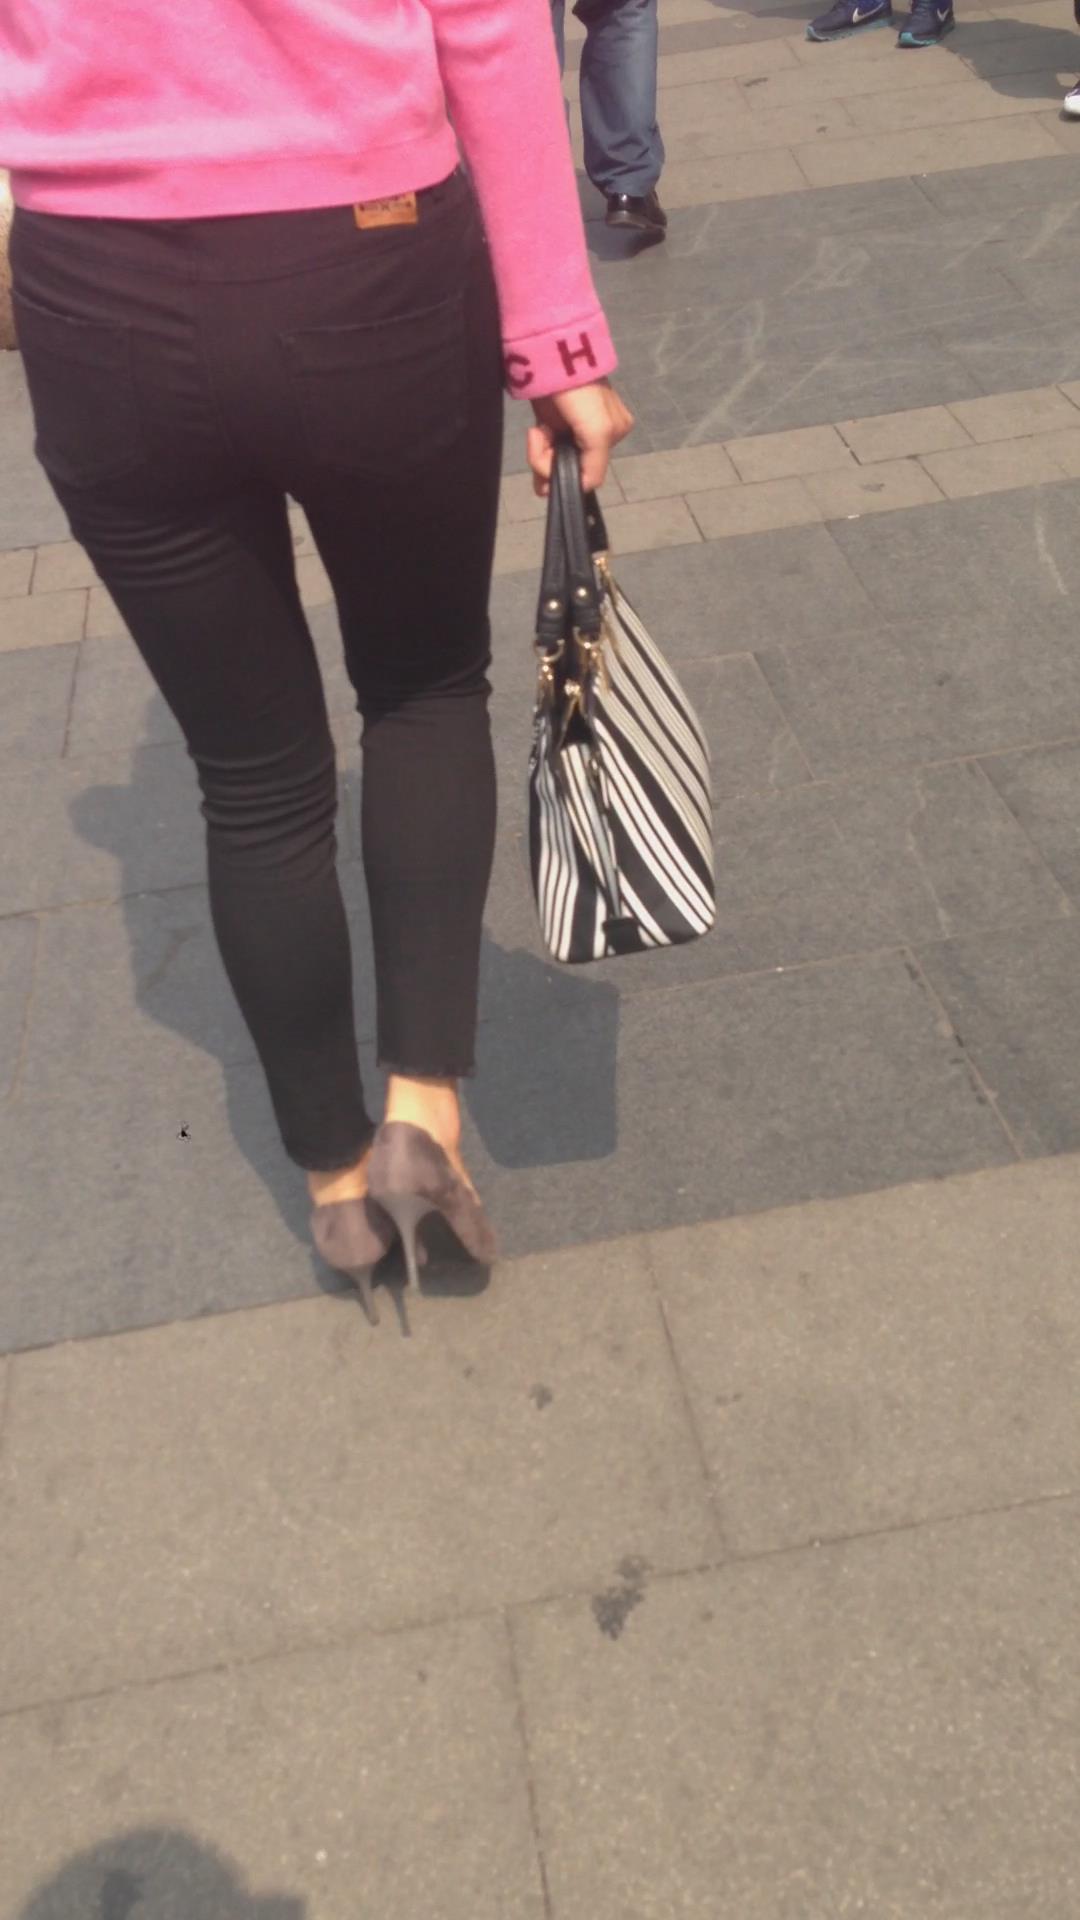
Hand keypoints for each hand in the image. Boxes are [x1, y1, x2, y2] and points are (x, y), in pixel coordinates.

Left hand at [528, 379, 634, 496]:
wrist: (552, 358)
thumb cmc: (580, 393)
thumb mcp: (599, 431)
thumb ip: (595, 468)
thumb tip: (582, 489)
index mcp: (614, 436)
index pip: (588, 477)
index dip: (567, 473)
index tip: (553, 452)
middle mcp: (594, 438)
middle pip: (569, 471)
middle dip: (550, 462)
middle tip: (544, 435)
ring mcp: (571, 433)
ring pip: (553, 466)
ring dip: (540, 454)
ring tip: (539, 430)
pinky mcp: (552, 426)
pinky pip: (544, 453)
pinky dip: (536, 448)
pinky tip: (537, 429)